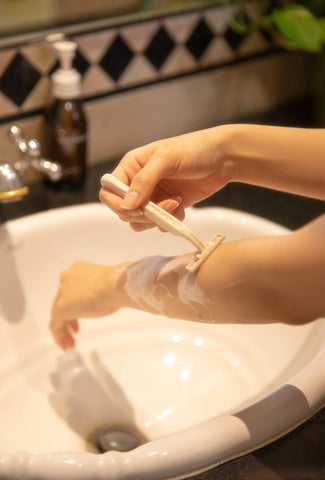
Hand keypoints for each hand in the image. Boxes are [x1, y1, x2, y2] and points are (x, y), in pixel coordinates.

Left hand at [50, 261, 124, 349]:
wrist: (115, 285)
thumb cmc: (118, 284)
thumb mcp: (108, 284)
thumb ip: (102, 289)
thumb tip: (109, 298)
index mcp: (78, 269)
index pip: (72, 288)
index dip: (77, 303)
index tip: (84, 312)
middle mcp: (67, 278)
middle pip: (63, 300)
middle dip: (70, 317)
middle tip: (76, 330)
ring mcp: (62, 293)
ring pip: (57, 313)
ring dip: (64, 329)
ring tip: (71, 342)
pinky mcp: (61, 308)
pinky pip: (55, 325)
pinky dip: (59, 336)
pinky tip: (66, 345)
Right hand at [99, 126, 232, 230]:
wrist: (224, 158)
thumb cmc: (195, 149)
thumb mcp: (167, 159)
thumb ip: (145, 180)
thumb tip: (127, 204)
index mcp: (132, 166)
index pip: (110, 191)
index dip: (119, 204)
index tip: (138, 208)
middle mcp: (139, 183)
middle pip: (124, 211)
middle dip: (143, 214)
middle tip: (164, 207)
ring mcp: (153, 196)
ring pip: (140, 221)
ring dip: (157, 219)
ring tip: (176, 203)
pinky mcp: (168, 206)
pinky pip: (159, 224)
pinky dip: (170, 222)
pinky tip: (182, 208)